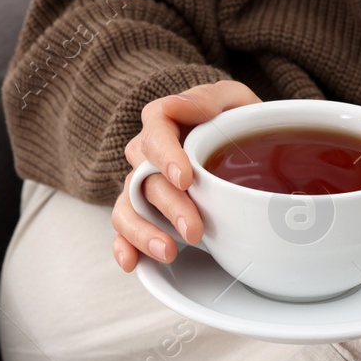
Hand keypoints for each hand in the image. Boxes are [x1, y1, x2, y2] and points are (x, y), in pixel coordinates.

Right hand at [111, 80, 261, 270]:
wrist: (237, 149)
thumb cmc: (235, 123)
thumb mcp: (233, 100)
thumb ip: (209, 98)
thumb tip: (180, 106)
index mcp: (166, 122)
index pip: (154, 128)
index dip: (165, 153)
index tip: (184, 178)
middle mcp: (147, 155)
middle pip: (145, 177)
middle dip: (168, 206)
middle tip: (194, 230)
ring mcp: (142, 187)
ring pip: (127, 207)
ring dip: (143, 231)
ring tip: (167, 252)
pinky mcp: (144, 214)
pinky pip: (123, 230)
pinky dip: (124, 246)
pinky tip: (132, 262)